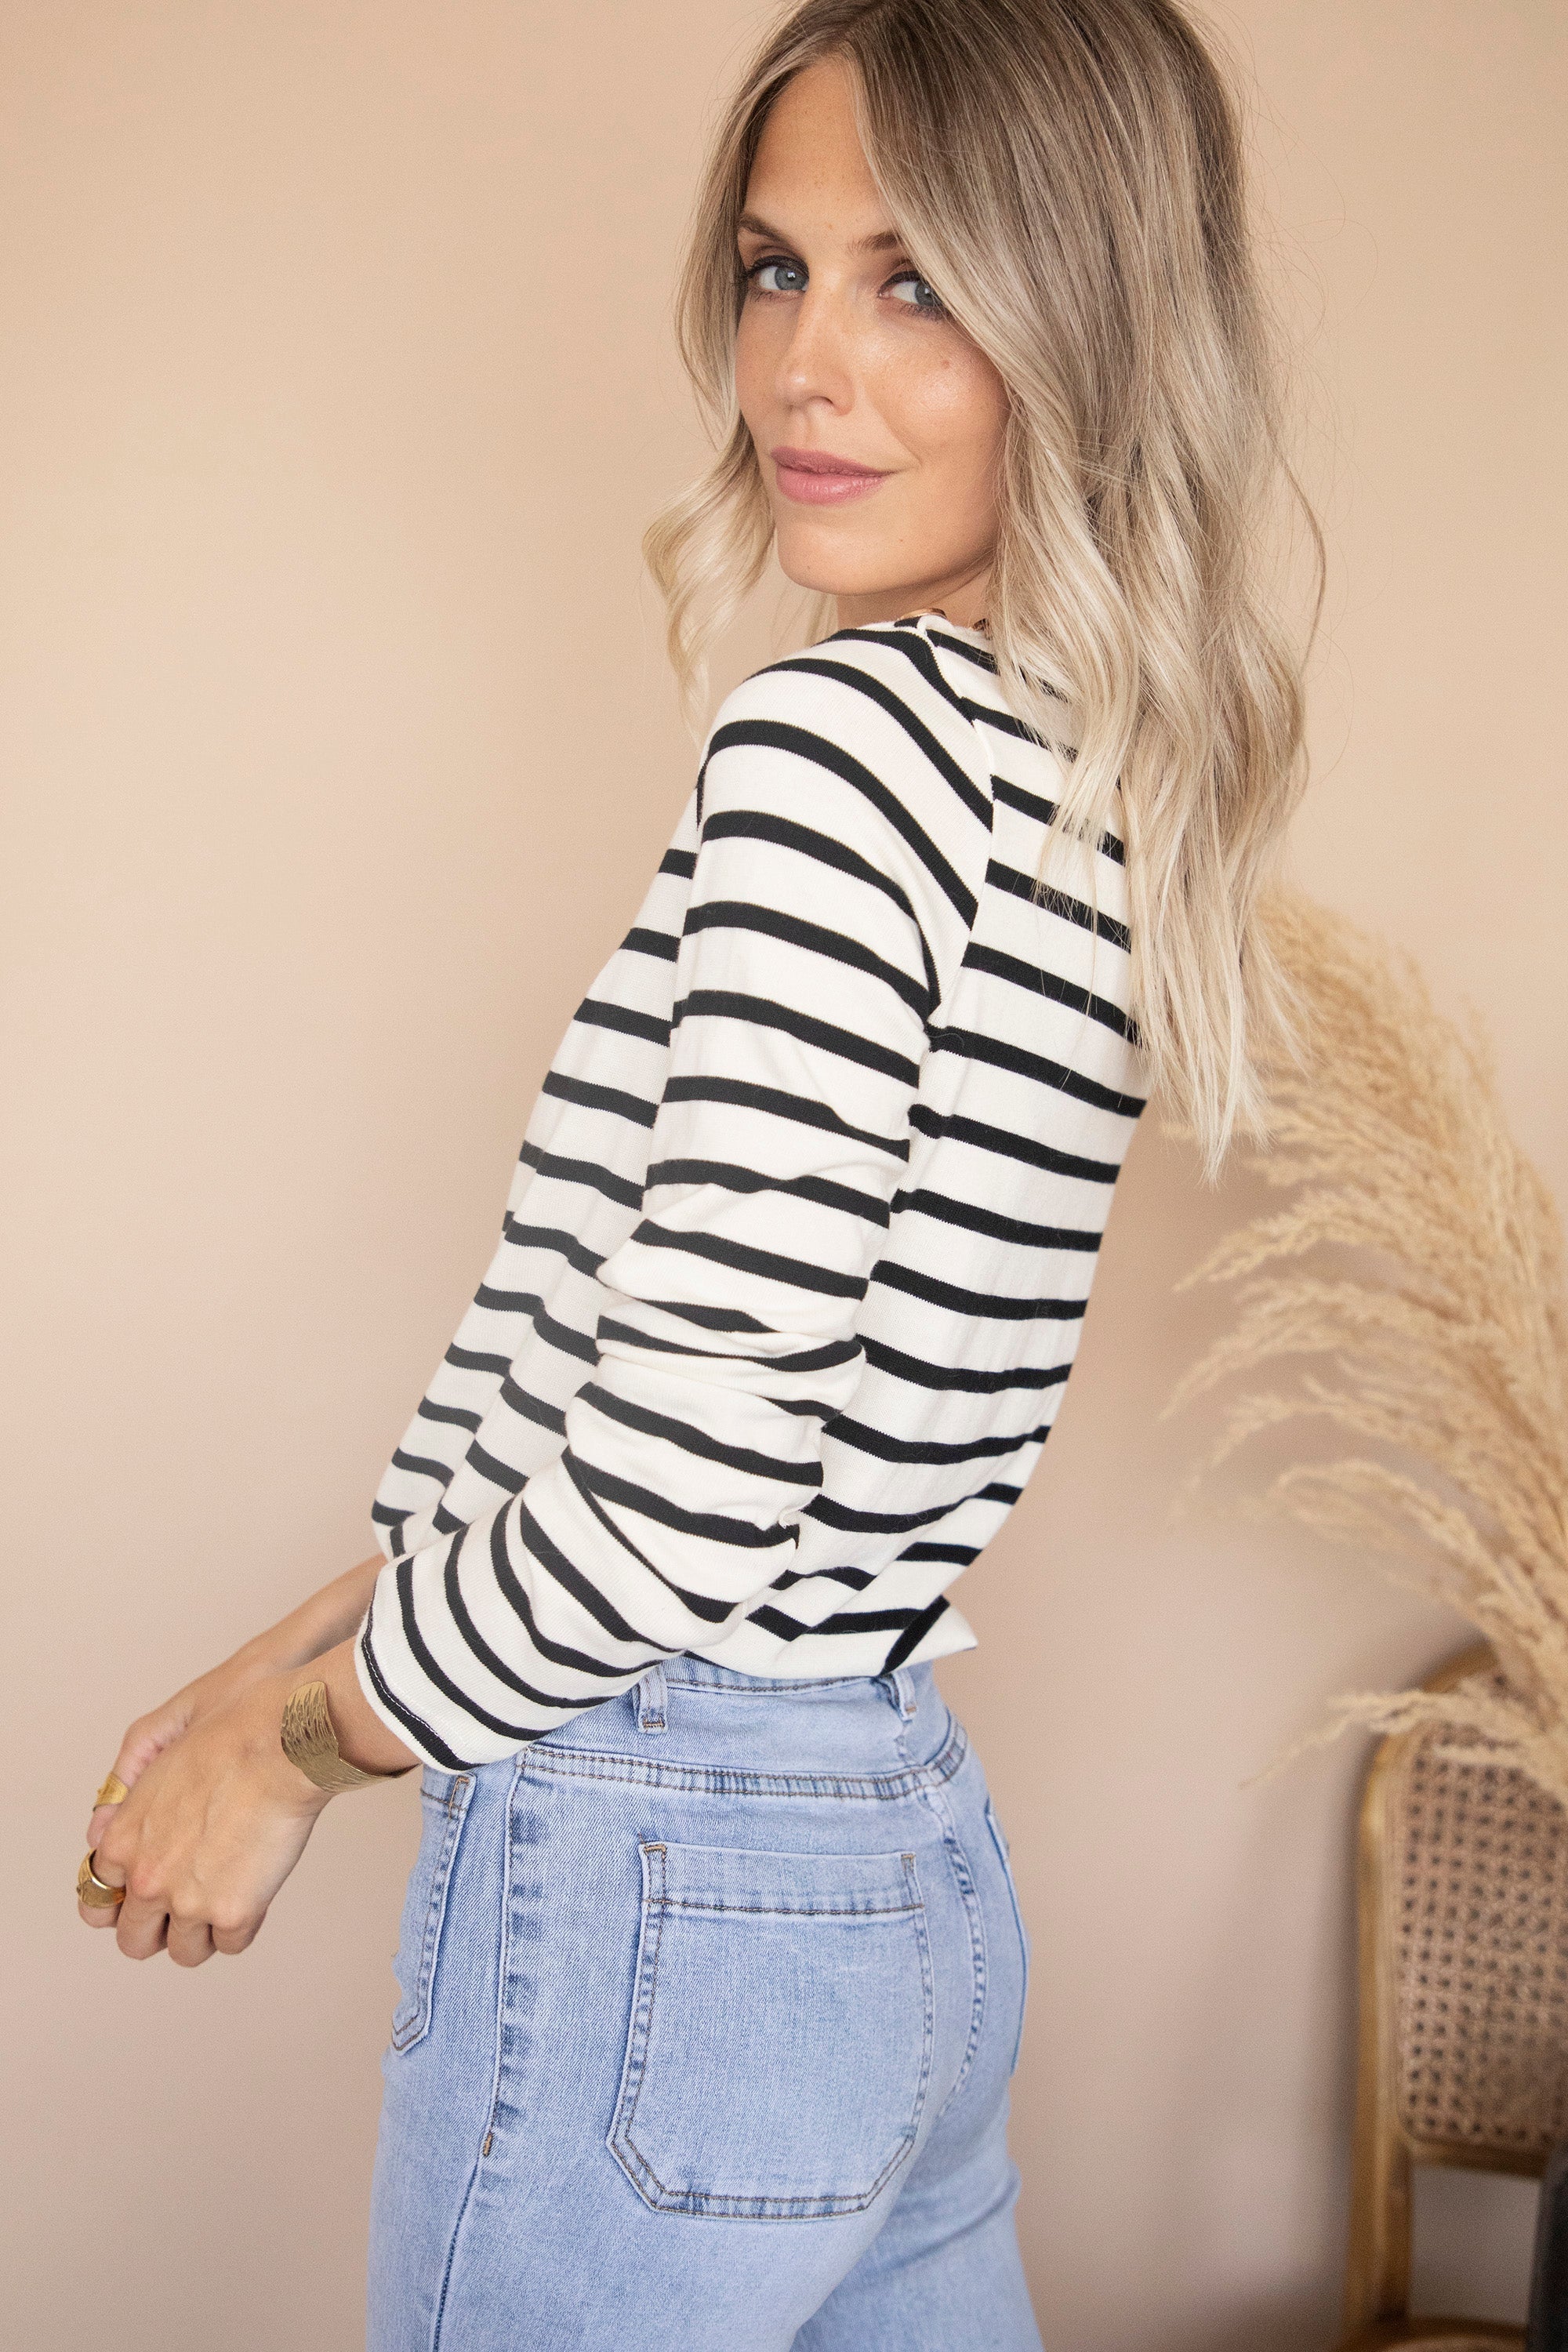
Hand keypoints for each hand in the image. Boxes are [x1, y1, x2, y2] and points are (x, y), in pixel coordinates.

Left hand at [81, 1669, 332, 1963]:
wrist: (286, 1741)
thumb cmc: (236, 1723)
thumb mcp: (163, 1729)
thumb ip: (126, 1776)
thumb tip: (104, 1825)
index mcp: (124, 1839)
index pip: (98, 1898)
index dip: (127, 1892)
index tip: (153, 1883)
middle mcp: (147, 1878)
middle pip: (133, 1939)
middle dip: (156, 1926)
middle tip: (185, 1904)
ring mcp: (189, 1902)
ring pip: (184, 1952)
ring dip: (201, 1933)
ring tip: (223, 1900)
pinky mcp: (234, 1913)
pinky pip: (230, 1945)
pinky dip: (242, 1926)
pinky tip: (253, 1892)